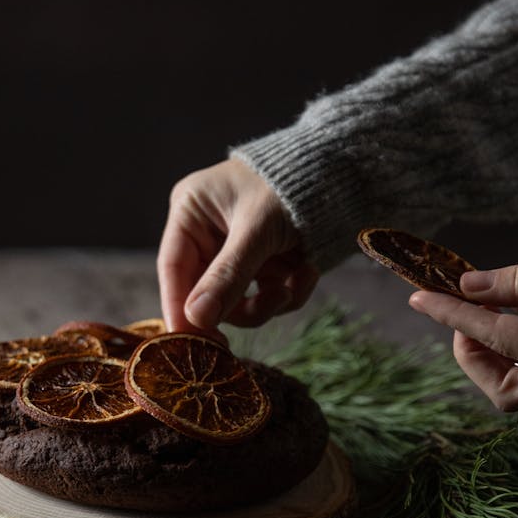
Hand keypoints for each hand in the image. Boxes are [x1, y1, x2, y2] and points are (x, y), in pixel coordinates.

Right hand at [157, 158, 318, 332]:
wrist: (345, 172)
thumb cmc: (292, 186)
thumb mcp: (257, 230)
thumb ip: (227, 276)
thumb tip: (195, 319)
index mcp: (191, 211)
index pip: (173, 268)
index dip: (177, 308)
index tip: (185, 345)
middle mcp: (208, 232)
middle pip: (204, 292)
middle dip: (237, 306)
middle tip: (261, 316)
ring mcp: (237, 250)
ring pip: (237, 302)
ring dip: (267, 303)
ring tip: (293, 285)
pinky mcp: (265, 263)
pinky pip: (265, 296)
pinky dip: (288, 292)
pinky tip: (307, 272)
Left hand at [409, 258, 517, 410]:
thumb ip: (517, 284)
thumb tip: (467, 286)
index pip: (496, 338)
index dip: (455, 315)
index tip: (422, 300)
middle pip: (505, 389)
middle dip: (474, 351)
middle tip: (463, 311)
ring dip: (492, 347)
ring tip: (485, 307)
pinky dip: (515, 342)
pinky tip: (509, 311)